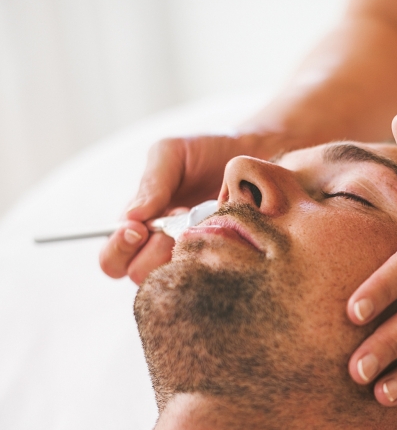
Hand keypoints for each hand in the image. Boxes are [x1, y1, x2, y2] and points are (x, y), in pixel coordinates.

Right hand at [99, 133, 274, 283]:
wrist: (252, 153)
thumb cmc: (206, 151)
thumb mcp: (172, 155)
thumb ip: (151, 183)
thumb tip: (132, 217)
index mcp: (137, 224)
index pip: (112, 258)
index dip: (120, 248)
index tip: (139, 228)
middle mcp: (159, 247)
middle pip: (138, 275)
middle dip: (151, 253)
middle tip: (174, 225)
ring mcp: (190, 256)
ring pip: (173, 279)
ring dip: (181, 255)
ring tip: (200, 225)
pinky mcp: (220, 260)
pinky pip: (208, 274)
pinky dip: (212, 257)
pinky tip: (221, 233)